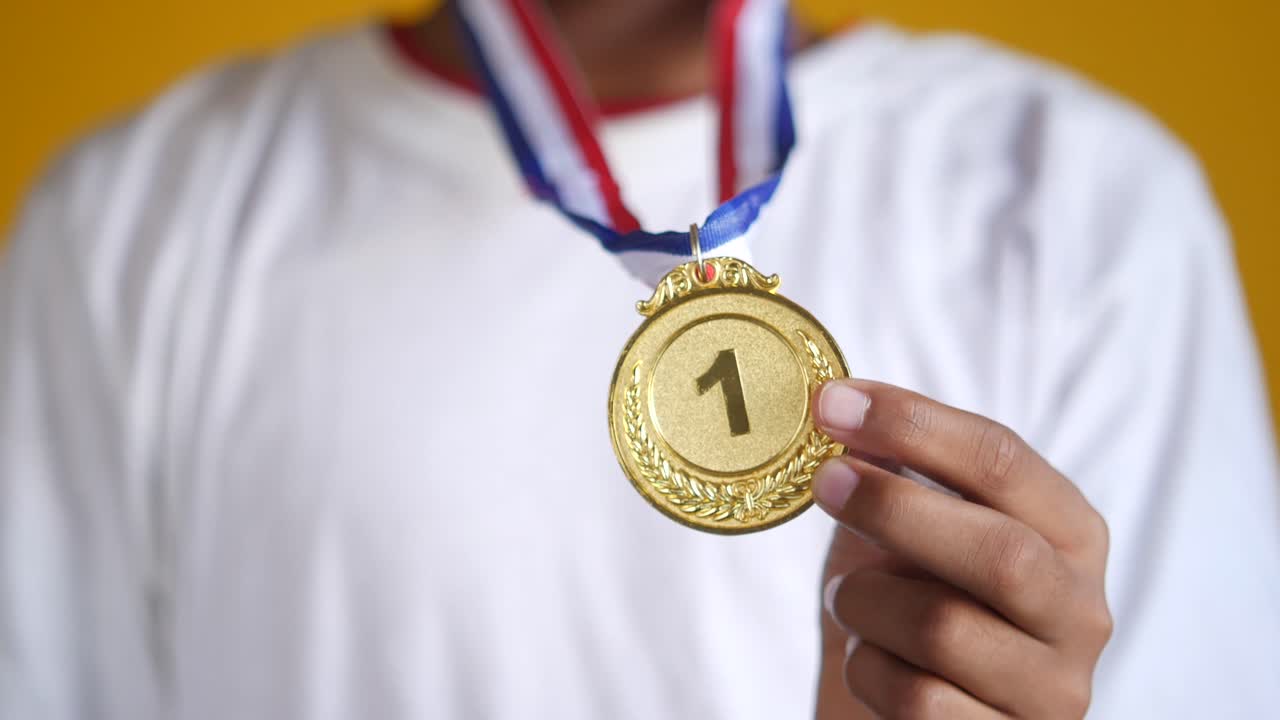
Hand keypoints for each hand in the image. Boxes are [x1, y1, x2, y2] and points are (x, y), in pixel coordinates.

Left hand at [810, 380, 1112, 718]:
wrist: (914, 716)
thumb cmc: (916, 605)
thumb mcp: (912, 530)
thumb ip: (896, 471)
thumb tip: (841, 406)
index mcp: (1069, 533)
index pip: (1004, 461)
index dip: (914, 424)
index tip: (834, 403)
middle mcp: (1080, 611)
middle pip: (998, 551)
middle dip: (894, 508)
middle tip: (825, 481)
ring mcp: (1053, 689)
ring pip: (945, 629)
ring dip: (866, 603)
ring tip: (850, 598)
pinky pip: (917, 699)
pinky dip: (868, 669)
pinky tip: (870, 660)